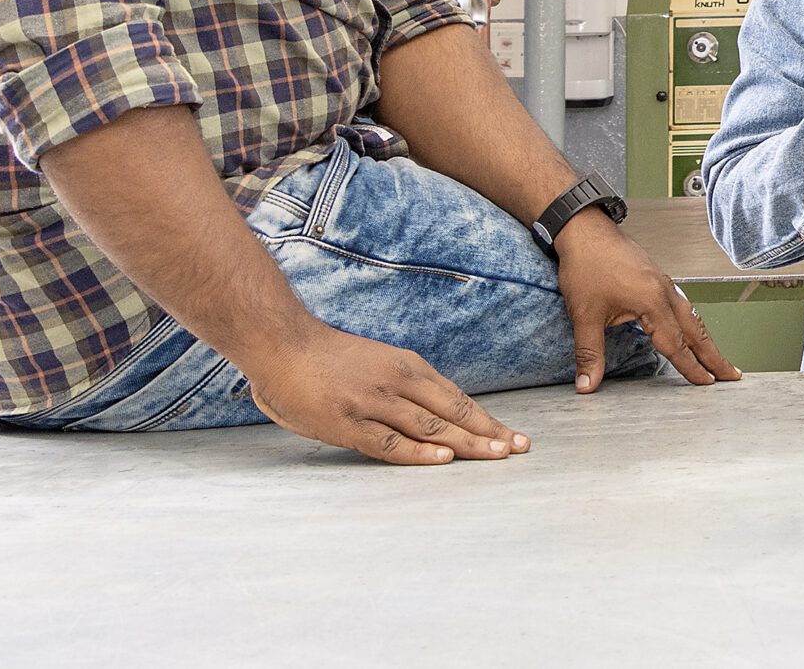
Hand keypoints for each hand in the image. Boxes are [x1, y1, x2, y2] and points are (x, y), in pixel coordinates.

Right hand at [243, 321, 528, 465]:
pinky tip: (444, 460)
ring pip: (430, 429)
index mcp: (407, 367)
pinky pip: (390, 443)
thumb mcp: (378, 363)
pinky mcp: (349, 424)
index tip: (512, 436)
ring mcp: (374, 404)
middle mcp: (398, 383)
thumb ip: (402, 387)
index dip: (487, 420)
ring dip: (467, 444)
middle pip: (453, 413)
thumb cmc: (328, 358)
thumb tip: (432, 414)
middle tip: (520, 449)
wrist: (283, 344)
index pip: (457, 399)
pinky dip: (419, 453)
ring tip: (497, 456)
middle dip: (490, 433)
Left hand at [554, 210, 742, 390]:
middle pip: (696, 330)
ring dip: (706, 339)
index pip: (677, 344)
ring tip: (716, 357)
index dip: (692, 367)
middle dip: (714, 355)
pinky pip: (682, 304)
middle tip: (732, 374)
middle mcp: (664, 291)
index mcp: (652, 301)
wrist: (585, 229)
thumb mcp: (584, 315)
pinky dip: (692, 322)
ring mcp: (663, 283)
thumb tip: (587, 384)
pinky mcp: (657, 277)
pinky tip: (689, 328)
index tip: (707, 384)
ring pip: (692, 316)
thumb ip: (589, 353)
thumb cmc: (587, 265)